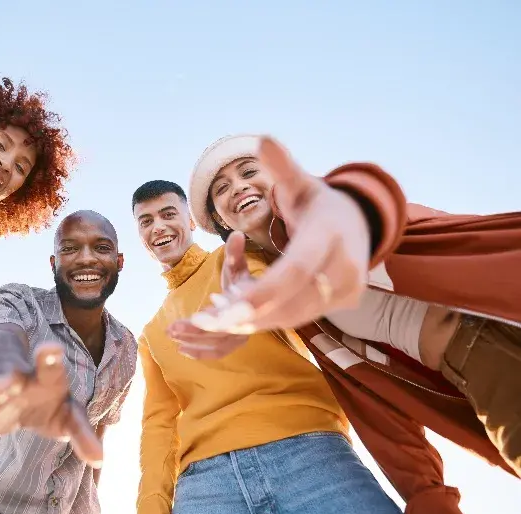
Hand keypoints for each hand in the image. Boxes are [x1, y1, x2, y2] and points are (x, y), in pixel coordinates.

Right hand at [0, 342, 101, 493]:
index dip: (50, 359)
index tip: (51, 348)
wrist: (11, 367)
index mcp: (42, 376)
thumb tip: (99, 459)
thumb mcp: (68, 411)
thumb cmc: (45, 394)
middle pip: (0, 377)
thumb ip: (81, 432)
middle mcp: (9, 379)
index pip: (49, 367)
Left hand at [170, 231, 251, 355]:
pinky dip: (201, 353)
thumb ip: (236, 253)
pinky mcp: (236, 342)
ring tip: (171, 336)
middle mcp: (247, 324)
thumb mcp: (239, 266)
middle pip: (219, 333)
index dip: (206, 321)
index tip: (188, 319)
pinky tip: (181, 350)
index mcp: (249, 306)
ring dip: (193, 343)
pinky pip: (219, 351)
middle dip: (194, 332)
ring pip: (218, 344)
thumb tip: (237, 234)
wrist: (262, 298)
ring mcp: (242, 335)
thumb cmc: (245, 280)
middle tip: (170, 329)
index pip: (227, 317)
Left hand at [191, 137, 370, 334]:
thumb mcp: (301, 182)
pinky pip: (300, 317)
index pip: (296, 270)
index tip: (229, 307)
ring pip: (295, 316)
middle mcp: (346, 267)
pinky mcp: (343, 303)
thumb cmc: (317, 202)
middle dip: (248, 315)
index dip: (263, 292)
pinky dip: (268, 320)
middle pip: (293, 302)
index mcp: (332, 234)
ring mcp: (348, 289)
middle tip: (206, 321)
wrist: (360, 221)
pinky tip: (236, 319)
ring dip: (253, 322)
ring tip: (214, 320)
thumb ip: (282, 166)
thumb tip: (263, 140)